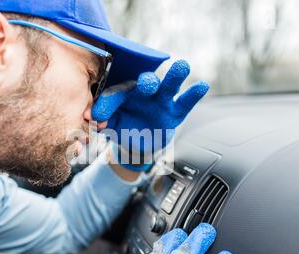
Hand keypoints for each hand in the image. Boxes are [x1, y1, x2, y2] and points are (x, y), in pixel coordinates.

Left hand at [92, 60, 208, 170]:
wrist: (137, 143)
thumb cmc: (123, 127)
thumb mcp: (110, 125)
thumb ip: (103, 120)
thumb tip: (95, 120)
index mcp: (124, 92)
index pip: (116, 94)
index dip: (107, 104)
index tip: (98, 117)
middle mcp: (144, 92)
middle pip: (146, 82)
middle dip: (147, 82)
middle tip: (148, 83)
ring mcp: (161, 101)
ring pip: (168, 87)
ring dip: (175, 77)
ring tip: (183, 66)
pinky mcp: (175, 112)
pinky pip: (185, 103)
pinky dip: (193, 95)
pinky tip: (202, 85)